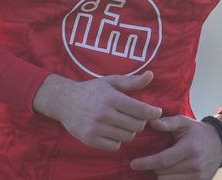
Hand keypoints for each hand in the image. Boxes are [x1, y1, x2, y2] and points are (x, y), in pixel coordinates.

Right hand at [33, 71, 161, 151]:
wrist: (65, 101)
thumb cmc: (92, 90)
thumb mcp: (111, 81)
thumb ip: (132, 81)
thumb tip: (151, 75)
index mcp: (111, 98)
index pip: (140, 110)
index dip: (152, 112)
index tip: (157, 112)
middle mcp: (103, 114)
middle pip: (136, 126)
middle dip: (140, 122)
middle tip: (135, 117)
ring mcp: (96, 128)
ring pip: (127, 137)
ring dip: (129, 131)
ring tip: (122, 123)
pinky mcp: (90, 139)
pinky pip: (115, 146)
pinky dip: (117, 140)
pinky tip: (111, 131)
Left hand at [130, 115, 221, 179]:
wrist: (221, 143)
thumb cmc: (198, 131)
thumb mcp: (184, 122)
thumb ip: (167, 122)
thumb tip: (151, 121)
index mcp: (189, 149)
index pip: (163, 160)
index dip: (146, 163)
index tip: (133, 164)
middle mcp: (194, 165)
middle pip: (163, 173)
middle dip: (153, 167)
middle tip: (151, 159)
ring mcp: (198, 176)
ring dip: (160, 174)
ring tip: (162, 165)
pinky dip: (169, 179)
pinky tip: (168, 172)